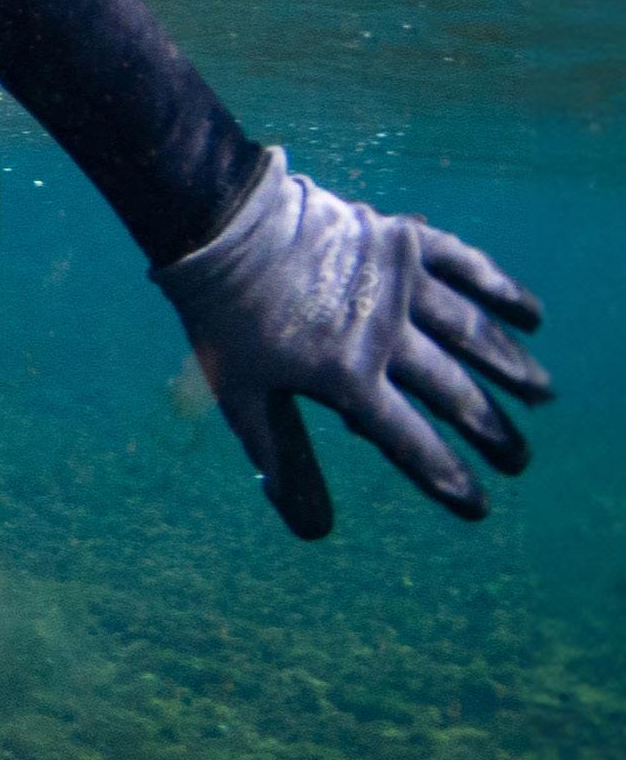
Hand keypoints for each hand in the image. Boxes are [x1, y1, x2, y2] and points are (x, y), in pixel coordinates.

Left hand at [152, 147, 551, 536]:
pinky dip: (502, 289)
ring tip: (541, 394)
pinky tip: (532, 316)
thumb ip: (281, 458)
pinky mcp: (404, 242)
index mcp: (345, 378)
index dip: (446, 477)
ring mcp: (399, 285)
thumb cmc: (222, 320)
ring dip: (511, 367)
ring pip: (471, 334)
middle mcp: (384, 335)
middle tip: (519, 459)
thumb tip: (312, 529)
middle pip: (452, 393)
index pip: (409, 441)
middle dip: (491, 431)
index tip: (477, 504)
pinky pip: (466, 266)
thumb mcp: (240, 396)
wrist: (219, 229)